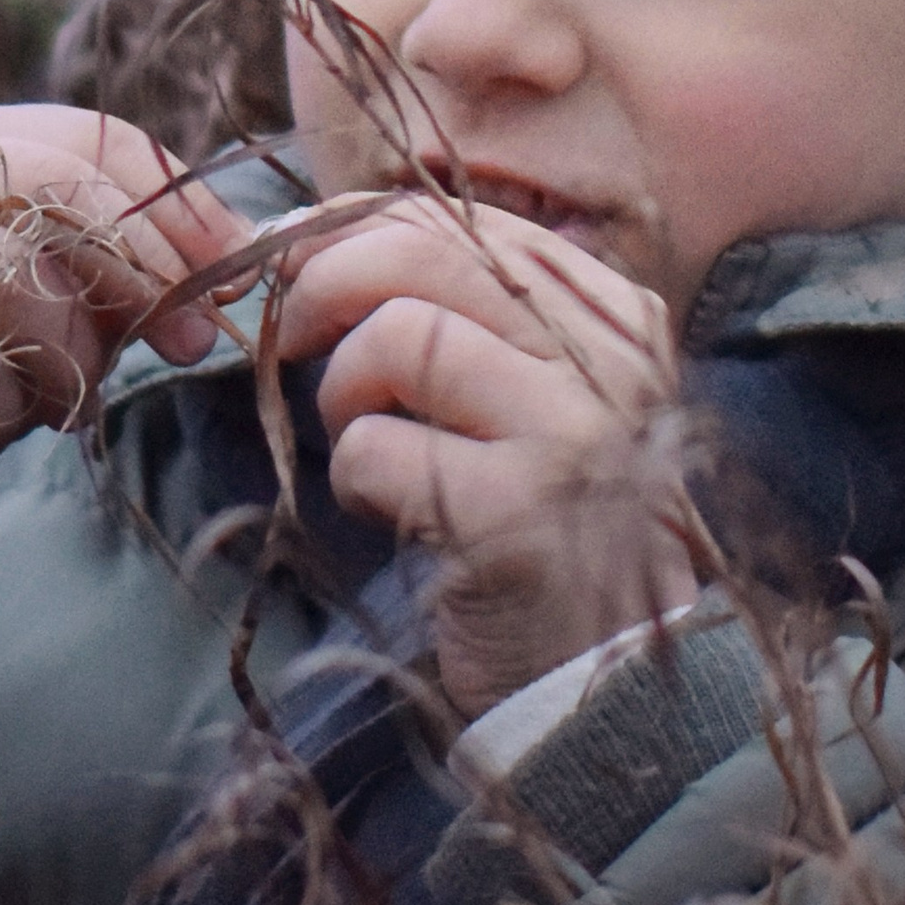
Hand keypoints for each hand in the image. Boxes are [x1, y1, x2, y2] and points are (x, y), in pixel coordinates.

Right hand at [0, 103, 249, 508]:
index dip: (179, 201)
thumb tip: (254, 256)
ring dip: (70, 350)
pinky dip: (7, 393)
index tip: (238, 266)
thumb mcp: (72, 293)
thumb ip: (144, 264)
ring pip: (11, 273)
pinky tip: (3, 412)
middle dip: (141, 268)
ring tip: (67, 392)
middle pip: (55, 187)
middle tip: (187, 337)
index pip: (93, 137)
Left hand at [271, 195, 701, 719]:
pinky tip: (388, 509)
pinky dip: (351, 476)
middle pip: (421, 253)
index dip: (358, 228)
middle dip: (321, 284)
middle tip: (288, 336)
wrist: (609, 685)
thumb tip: (312, 234)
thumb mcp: (538, 398)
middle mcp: (608, 360)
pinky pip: (373, 448)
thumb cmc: (550, 528)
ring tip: (363, 443)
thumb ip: (467, 312)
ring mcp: (570, 434)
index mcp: (616, 317)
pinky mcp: (515, 516)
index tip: (300, 262)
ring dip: (341, 393)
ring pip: (391, 339)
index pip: (465, 218)